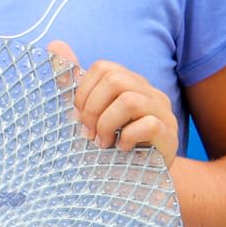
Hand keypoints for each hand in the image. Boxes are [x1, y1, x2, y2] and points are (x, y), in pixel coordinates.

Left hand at [46, 41, 178, 163]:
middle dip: (92, 109)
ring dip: (107, 124)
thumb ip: (72, 83)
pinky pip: (148, 124)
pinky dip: (127, 138)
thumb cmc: (109, 145)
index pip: (104, 68)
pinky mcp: (170, 136)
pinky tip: (122, 149)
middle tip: (88, 134)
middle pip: (115, 80)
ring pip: (130, 100)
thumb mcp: (88, 113)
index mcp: (130, 84)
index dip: (84, 92)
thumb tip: (55, 44)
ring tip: (103, 143)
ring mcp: (164, 113)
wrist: (137, 183)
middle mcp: (150, 93)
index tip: (78, 117)